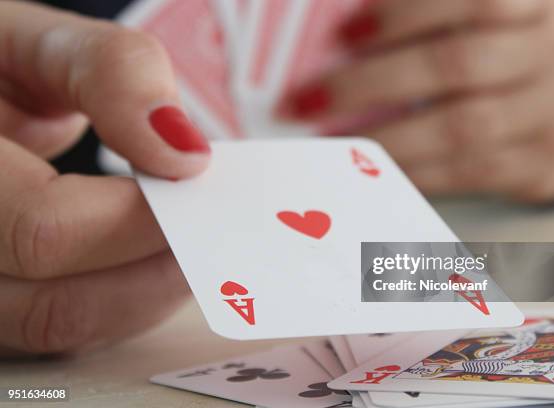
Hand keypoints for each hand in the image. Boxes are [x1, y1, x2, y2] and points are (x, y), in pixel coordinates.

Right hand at [0, 1, 209, 356]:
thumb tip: (186, 151)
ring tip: (195, 241)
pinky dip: (126, 297)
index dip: (137, 218)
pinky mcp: (6, 294)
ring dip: (149, 293)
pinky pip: (66, 321)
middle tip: (215, 228)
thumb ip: (113, 75)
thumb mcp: (41, 41)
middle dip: (157, 270)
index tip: (196, 186)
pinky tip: (156, 258)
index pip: (45, 228)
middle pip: (56, 303)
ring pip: (64, 325)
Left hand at [280, 0, 553, 203]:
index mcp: (531, 4)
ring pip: (461, 129)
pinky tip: (372, 171)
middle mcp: (549, 51)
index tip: (343, 36)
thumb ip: (419, 27)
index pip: (474, 1)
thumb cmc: (496, 57)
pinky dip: (413, 172)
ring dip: (385, 139)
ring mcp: (550, 111)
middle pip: (457, 64)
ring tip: (331, 144)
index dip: (403, 15)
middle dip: (371, 84)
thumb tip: (335, 43)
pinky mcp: (539, 163)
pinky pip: (466, 173)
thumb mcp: (473, 25)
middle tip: (307, 102)